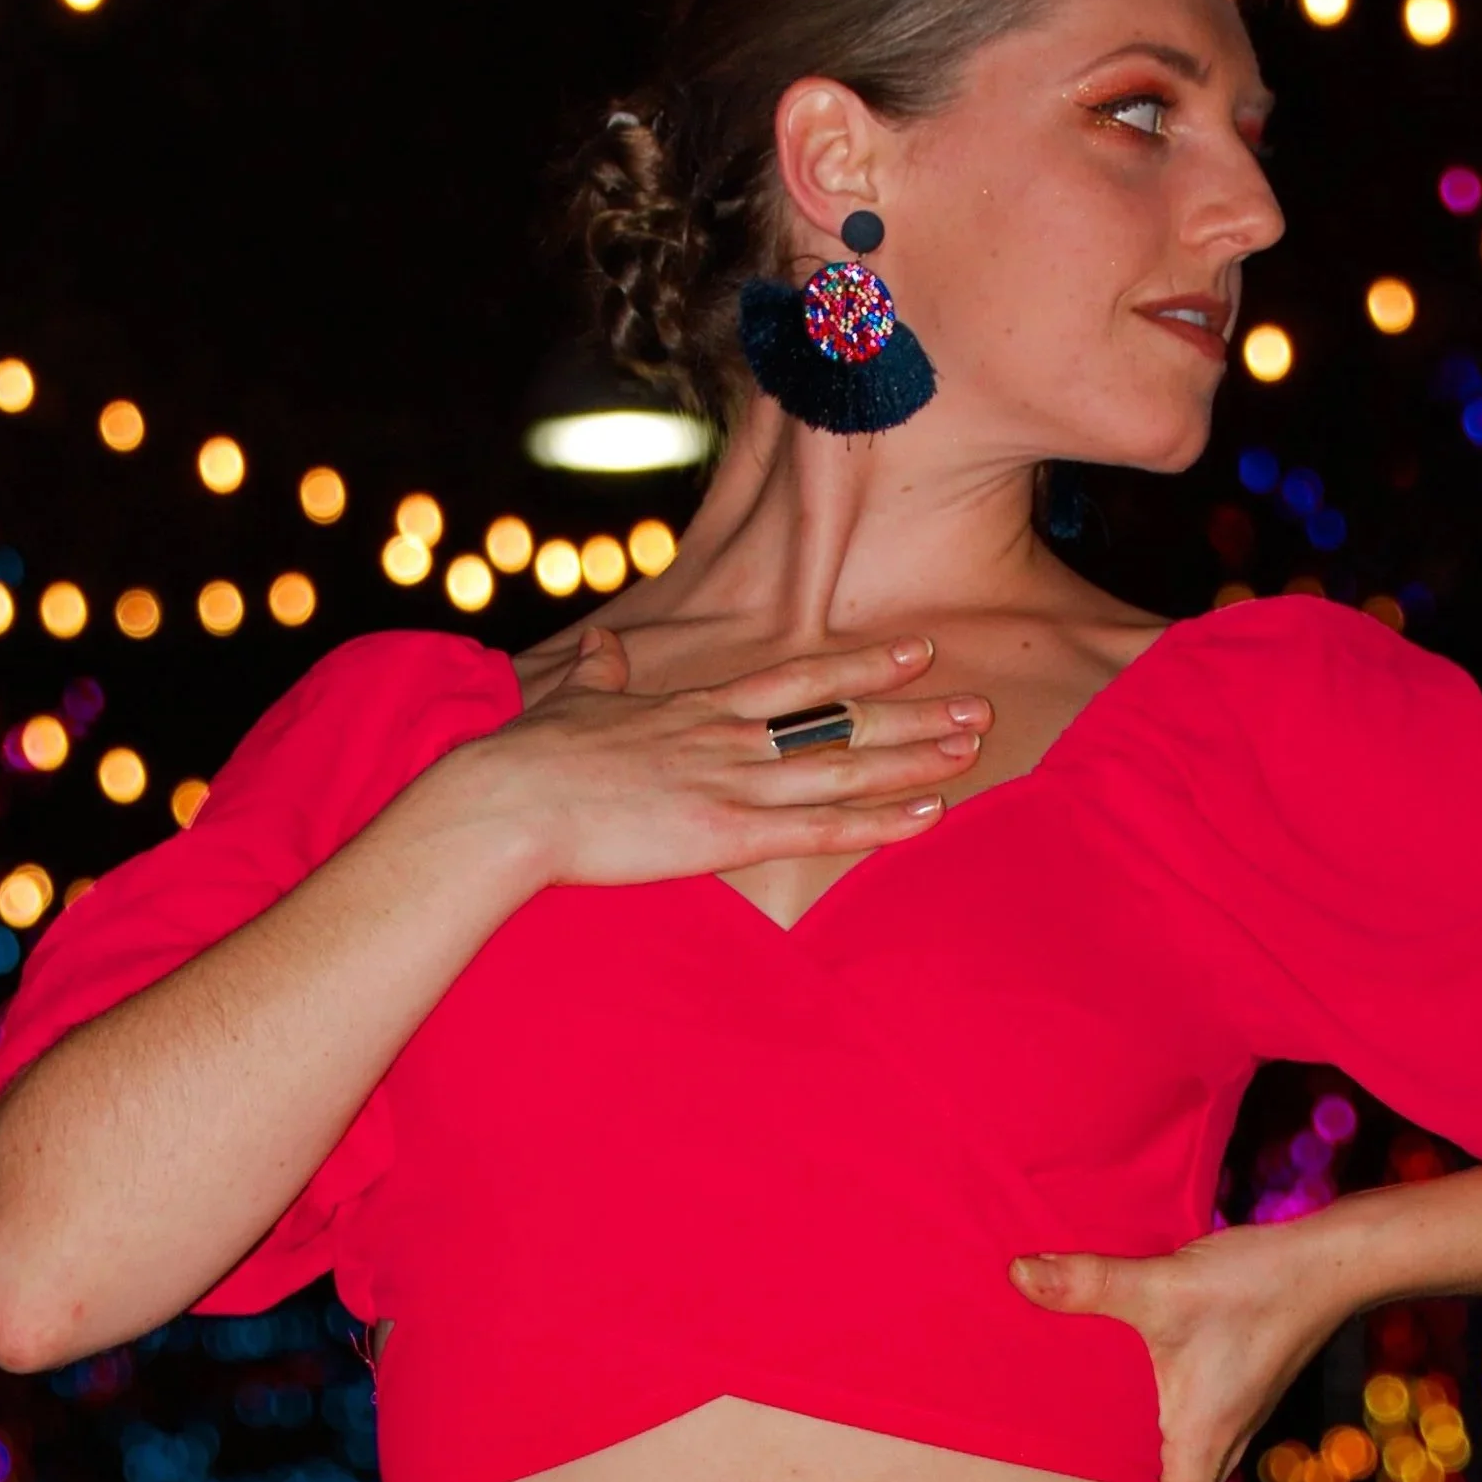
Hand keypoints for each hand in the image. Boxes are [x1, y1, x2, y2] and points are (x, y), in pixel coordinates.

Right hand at [461, 626, 990, 891]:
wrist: (503, 802)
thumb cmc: (527, 758)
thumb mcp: (571, 701)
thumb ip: (600, 675)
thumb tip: (606, 648)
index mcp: (695, 710)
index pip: (797, 679)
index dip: (861, 668)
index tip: (915, 652)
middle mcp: (727, 739)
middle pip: (838, 718)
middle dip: (912, 712)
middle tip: (978, 702)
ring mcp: (730, 784)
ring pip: (842, 765)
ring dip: (913, 755)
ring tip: (972, 743)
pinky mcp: (724, 834)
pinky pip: (819, 830)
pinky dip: (879, 821)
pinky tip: (928, 814)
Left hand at [1010, 1220, 1344, 1481]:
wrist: (1330, 1261)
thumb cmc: (1257, 1286)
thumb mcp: (1163, 1287)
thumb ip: (1089, 1284)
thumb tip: (1017, 1276)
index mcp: (1199, 1443)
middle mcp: (1219, 1442)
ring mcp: (1231, 1417)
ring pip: (1186, 1476)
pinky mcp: (1233, 1389)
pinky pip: (1192, 1438)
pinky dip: (1161, 1449)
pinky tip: (1126, 1420)